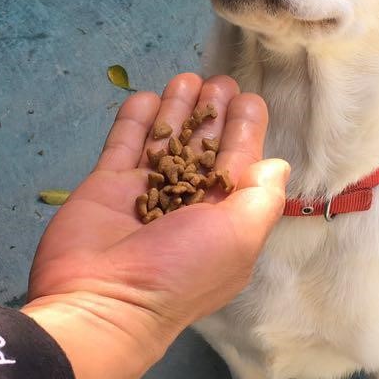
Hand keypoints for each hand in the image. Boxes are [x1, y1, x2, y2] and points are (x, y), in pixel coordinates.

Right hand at [22, 73, 287, 378]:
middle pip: (202, 149)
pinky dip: (135, 121)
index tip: (249, 100)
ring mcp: (143, 195)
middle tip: (219, 81)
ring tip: (188, 78)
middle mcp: (185, 206)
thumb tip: (276, 165)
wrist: (103, 300)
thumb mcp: (240, 237)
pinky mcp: (106, 187)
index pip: (238, 166)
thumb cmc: (181, 271)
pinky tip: (146, 95)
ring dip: (177, 110)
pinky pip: (123, 145)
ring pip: (164, 142)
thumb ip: (261, 197)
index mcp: (222, 221)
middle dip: (213, 115)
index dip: (245, 132)